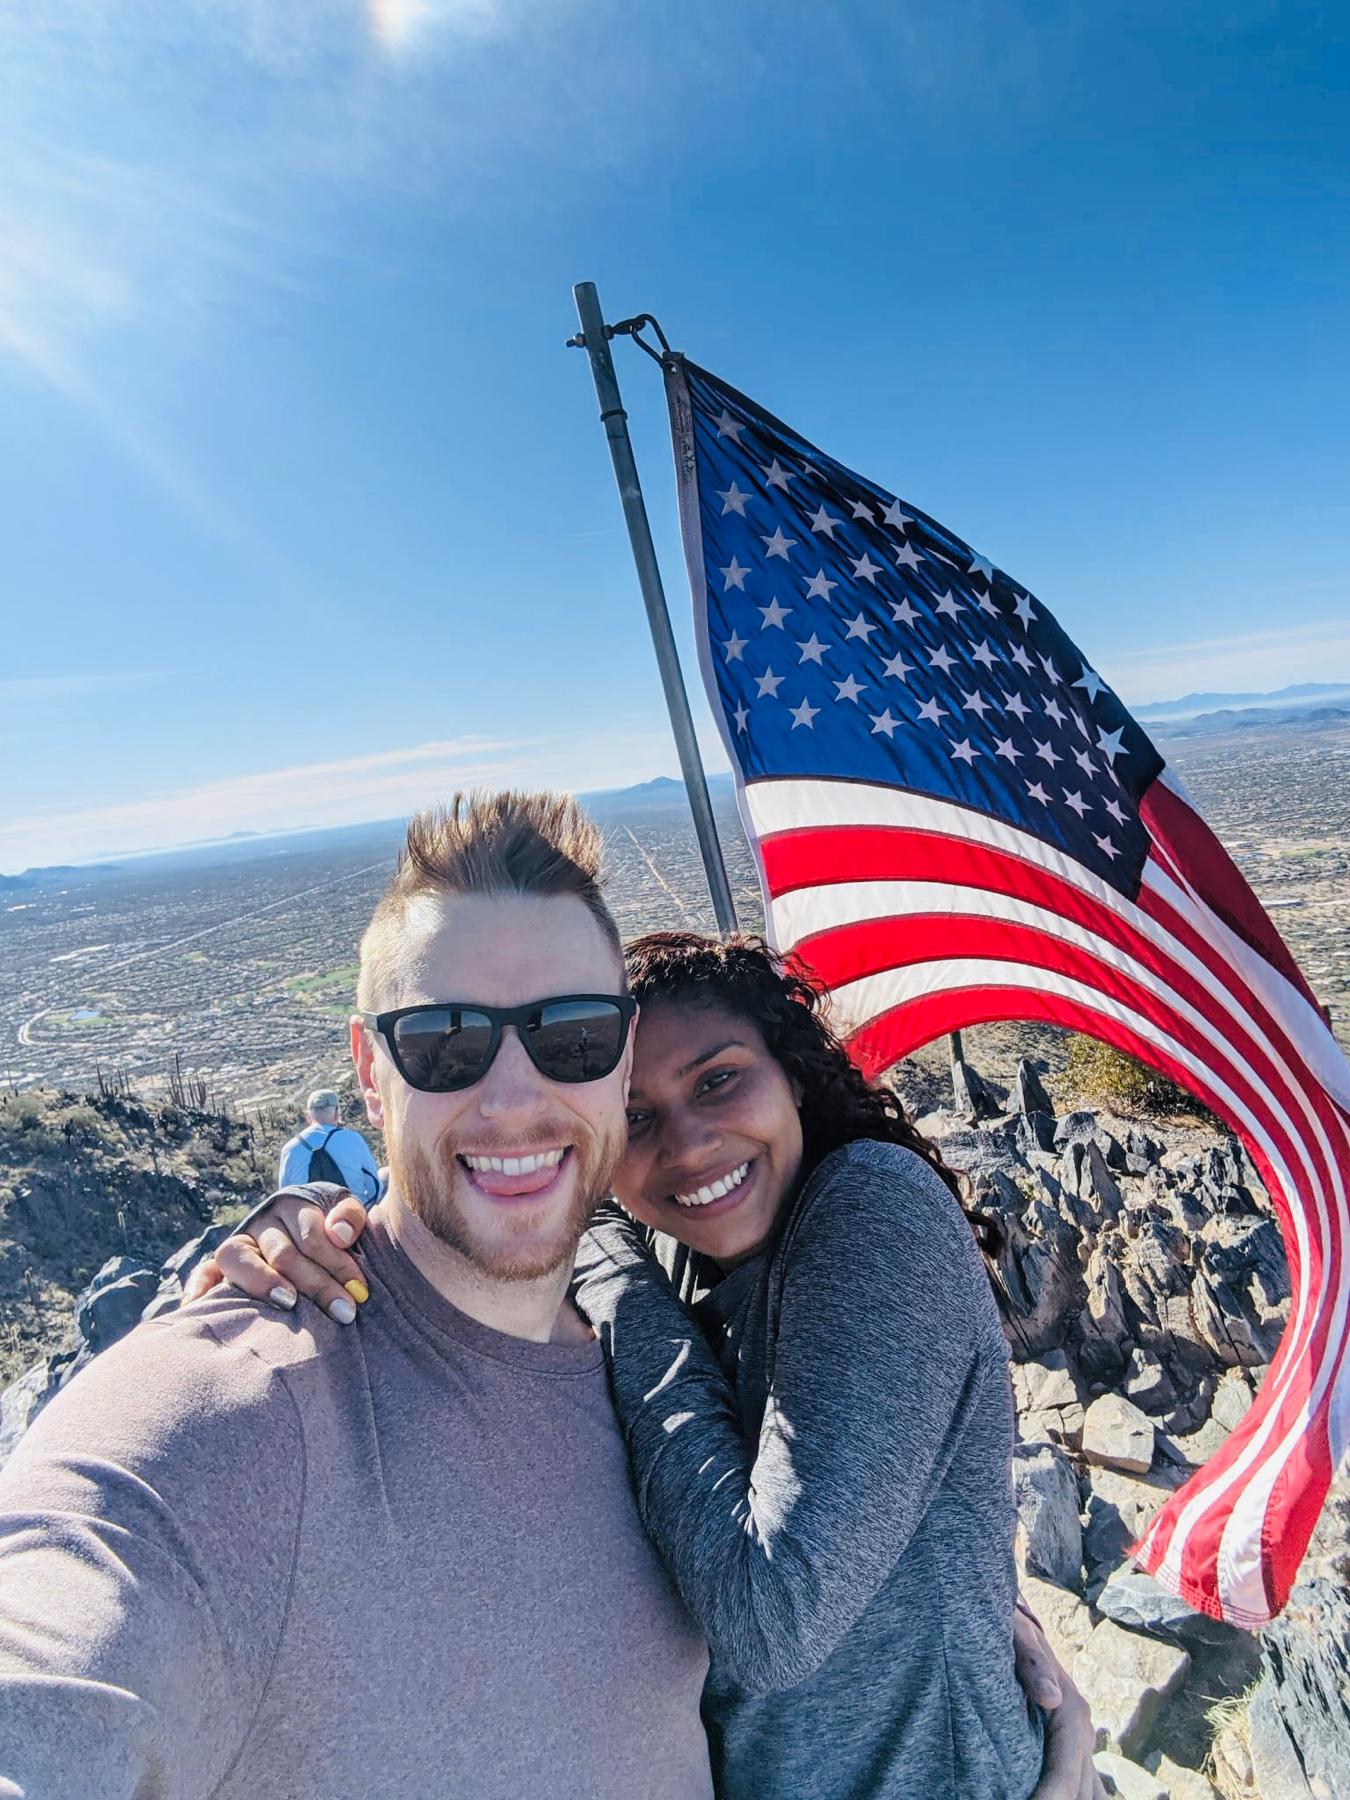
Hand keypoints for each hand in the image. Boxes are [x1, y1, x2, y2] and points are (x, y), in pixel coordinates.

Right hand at [182, 1189, 371, 1322]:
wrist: (308, 1218)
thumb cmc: (332, 1224)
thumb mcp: (346, 1211)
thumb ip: (350, 1217)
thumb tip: (339, 1234)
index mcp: (293, 1205)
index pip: (312, 1235)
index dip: (338, 1263)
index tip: (359, 1291)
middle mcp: (262, 1222)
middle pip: (283, 1253)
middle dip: (317, 1285)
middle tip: (344, 1313)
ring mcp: (240, 1242)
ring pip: (239, 1258)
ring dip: (263, 1282)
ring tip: (289, 1303)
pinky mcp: (220, 1264)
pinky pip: (204, 1270)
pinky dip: (199, 1285)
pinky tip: (200, 1305)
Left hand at [1015, 1600, 1106, 1799]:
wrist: (1017, 1627)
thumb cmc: (1013, 1632)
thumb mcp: (1018, 1635)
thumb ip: (1031, 1661)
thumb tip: (1050, 1696)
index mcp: (1072, 1714)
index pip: (1064, 1776)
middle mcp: (1083, 1736)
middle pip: (1080, 1794)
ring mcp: (1081, 1748)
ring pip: (1090, 1795)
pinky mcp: (1071, 1754)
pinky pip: (1083, 1789)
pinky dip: (1071, 1797)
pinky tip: (1047, 1796)